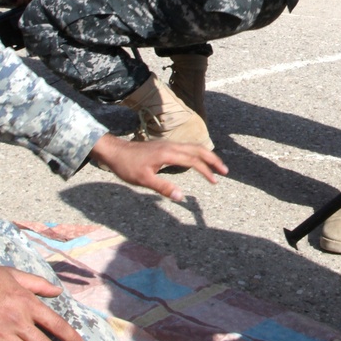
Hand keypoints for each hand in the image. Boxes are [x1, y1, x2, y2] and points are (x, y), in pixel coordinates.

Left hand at [89, 132, 227, 201]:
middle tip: (225, 171)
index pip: (193, 161)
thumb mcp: (143, 180)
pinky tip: (198, 160)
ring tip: (216, 166)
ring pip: (193, 147)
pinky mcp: (165, 146)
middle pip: (198, 149)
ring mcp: (169, 144)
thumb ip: (163, 187)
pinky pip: (187, 147)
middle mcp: (171, 146)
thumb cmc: (127, 166)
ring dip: (207, 155)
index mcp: (168, 154)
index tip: (215, 181)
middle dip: (213, 160)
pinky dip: (198, 153)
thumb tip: (181, 196)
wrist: (115, 151)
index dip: (206, 171)